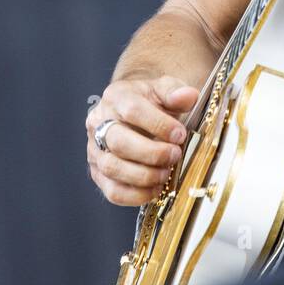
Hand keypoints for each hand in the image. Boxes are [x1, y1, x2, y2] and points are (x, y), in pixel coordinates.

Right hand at [86, 75, 198, 206]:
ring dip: (144, 176)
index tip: (180, 135)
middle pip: (118, 141)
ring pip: (112, 167)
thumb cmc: (150, 102)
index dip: (158, 124)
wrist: (134, 112)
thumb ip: (175, 92)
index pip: (132, 110)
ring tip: (166, 173)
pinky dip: (136, 195)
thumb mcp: (163, 89)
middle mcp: (99, 123)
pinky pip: (112, 191)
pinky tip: (156, 189)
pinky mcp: (98, 173)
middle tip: (175, 155)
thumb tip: (188, 96)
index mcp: (116, 97)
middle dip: (151, 153)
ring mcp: (95, 150)